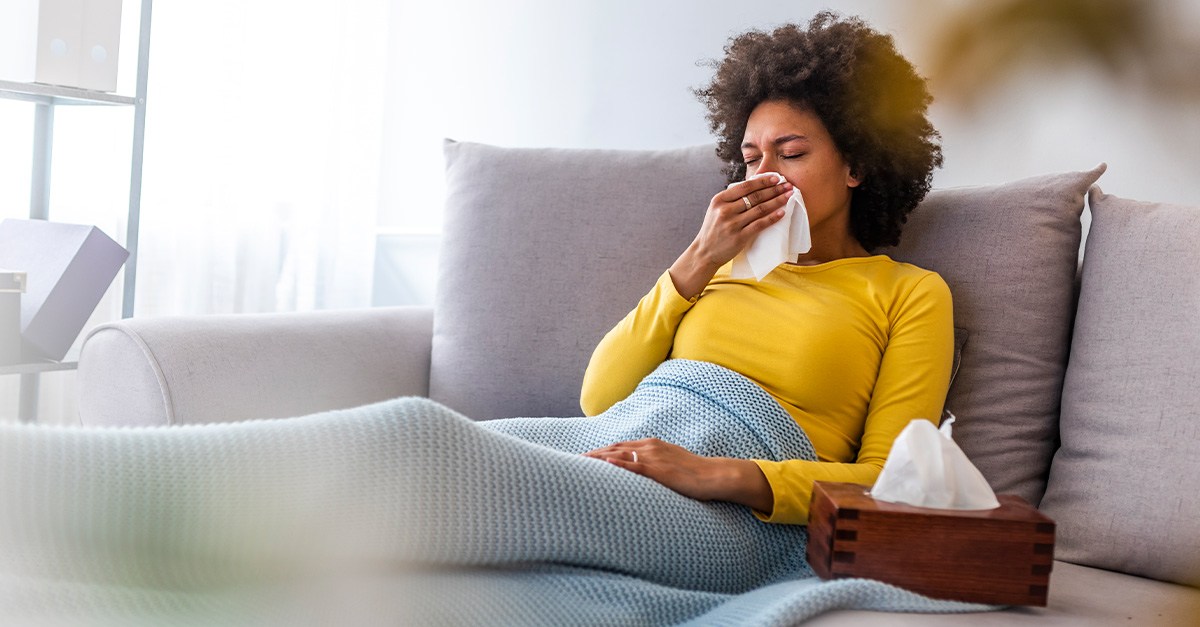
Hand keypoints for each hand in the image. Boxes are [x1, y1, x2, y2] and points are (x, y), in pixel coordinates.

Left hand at [583, 438, 773, 512]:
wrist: (713, 475)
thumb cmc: (693, 473)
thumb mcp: (670, 464)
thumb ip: (653, 465)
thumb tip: (640, 474)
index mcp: (651, 445)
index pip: (620, 446)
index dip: (601, 451)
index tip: (585, 457)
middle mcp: (649, 447)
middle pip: (615, 448)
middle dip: (593, 454)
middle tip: (573, 461)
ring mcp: (654, 457)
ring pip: (620, 455)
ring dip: (598, 458)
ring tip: (580, 462)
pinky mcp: (659, 470)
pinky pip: (635, 466)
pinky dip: (618, 463)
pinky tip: (605, 463)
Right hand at [669, 175, 792, 298]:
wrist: (705, 252)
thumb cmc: (714, 229)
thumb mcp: (716, 209)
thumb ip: (732, 199)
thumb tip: (756, 186)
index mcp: (719, 200)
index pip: (745, 187)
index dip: (762, 181)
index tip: (776, 178)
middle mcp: (725, 210)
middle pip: (755, 196)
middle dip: (774, 190)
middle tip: (787, 185)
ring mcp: (732, 224)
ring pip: (759, 209)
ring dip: (777, 201)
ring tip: (788, 196)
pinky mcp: (739, 237)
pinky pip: (759, 225)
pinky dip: (772, 218)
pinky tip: (781, 213)